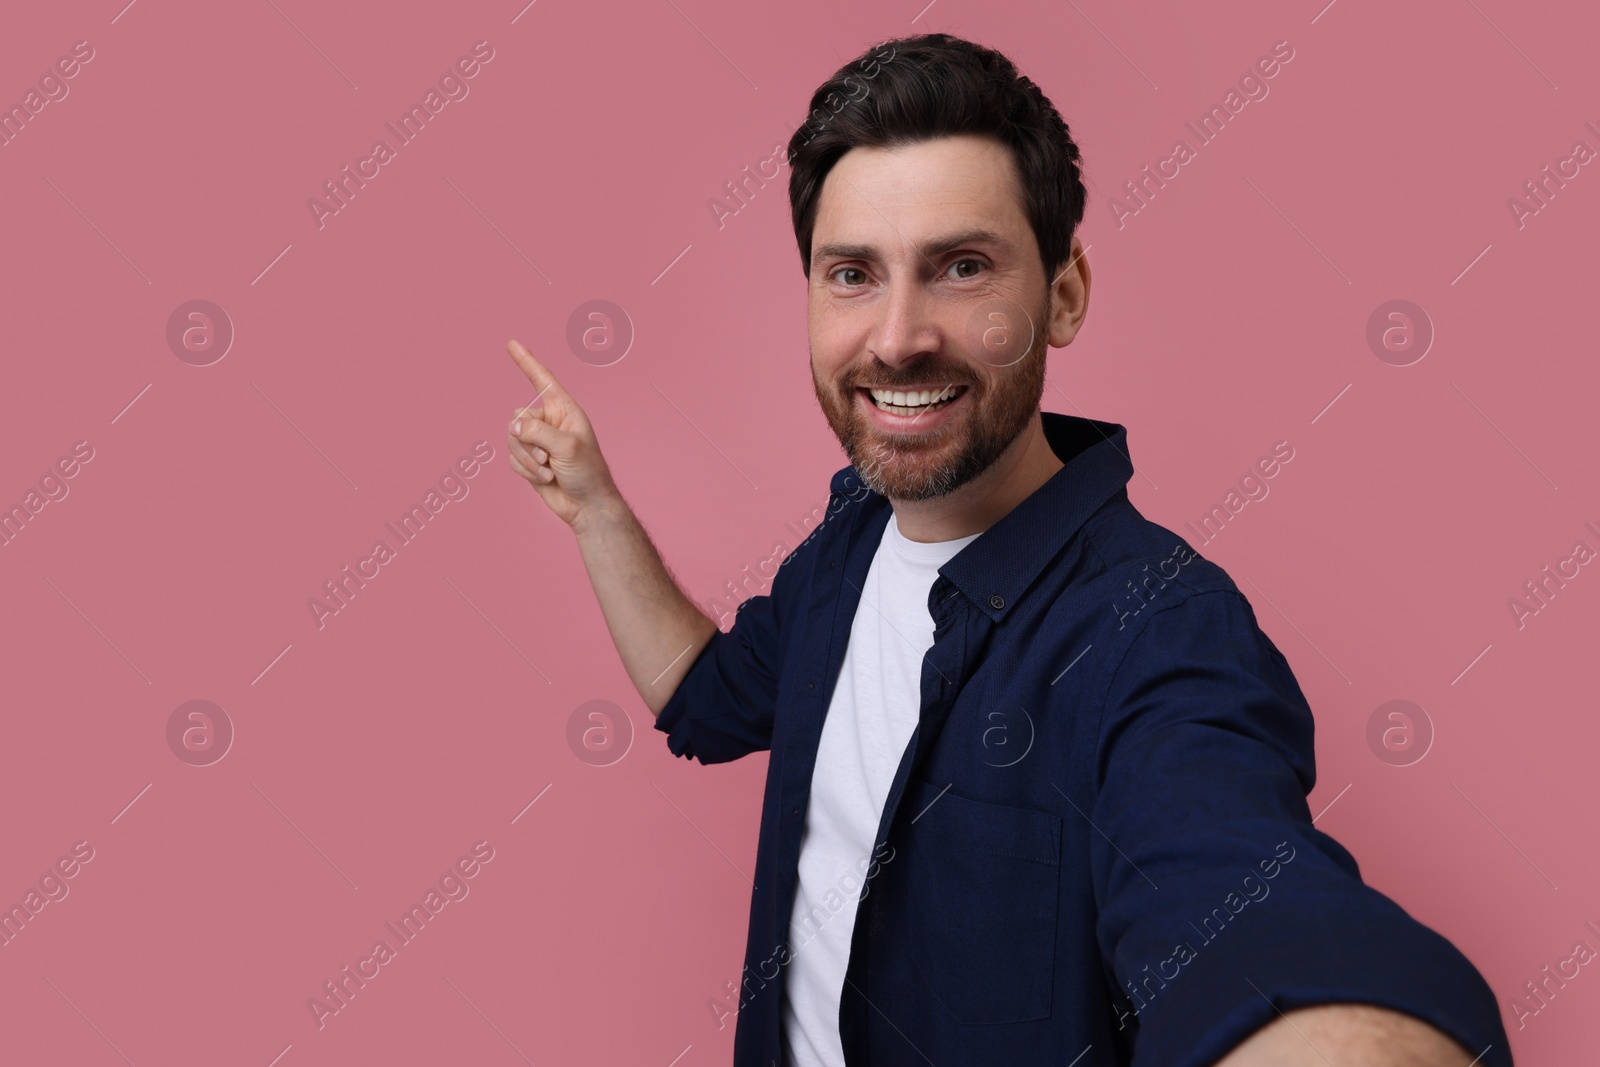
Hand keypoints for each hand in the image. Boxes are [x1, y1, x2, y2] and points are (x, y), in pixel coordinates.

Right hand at [504, 339, 620, 530]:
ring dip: (528, 460)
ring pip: (511, 440)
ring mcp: (537, 442)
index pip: (542, 380)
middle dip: (528, 441)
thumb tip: (511, 428)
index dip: (526, 361)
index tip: (511, 343)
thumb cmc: (587, 473)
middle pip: (517, 418)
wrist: (586, 506)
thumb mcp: (566, 447)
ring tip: (550, 471)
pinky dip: (525, 471)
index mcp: (564, 410)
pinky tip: (545, 479)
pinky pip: (511, 458)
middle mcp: (549, 422)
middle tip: (549, 458)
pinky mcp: (529, 460)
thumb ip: (537, 432)